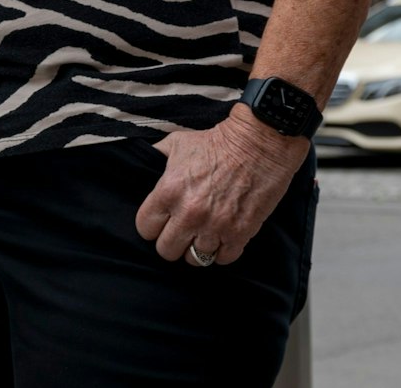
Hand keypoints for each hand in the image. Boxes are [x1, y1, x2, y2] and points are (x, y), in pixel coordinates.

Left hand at [134, 105, 309, 265]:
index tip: (161, 222)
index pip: (145, 229)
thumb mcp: (175, 143)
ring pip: (195, 259)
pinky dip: (222, 252)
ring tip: (203, 236)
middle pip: (167, 251)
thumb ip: (155, 159)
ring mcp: (216, 226)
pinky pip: (224, 259)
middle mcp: (189, 214)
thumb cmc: (215, 142)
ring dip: (198, 248)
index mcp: (168, 191)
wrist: (257, 142)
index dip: (151, 226)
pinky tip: (222, 238)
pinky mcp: (241, 232)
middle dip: (171, 242)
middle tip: (181, 232)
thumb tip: (142, 168)